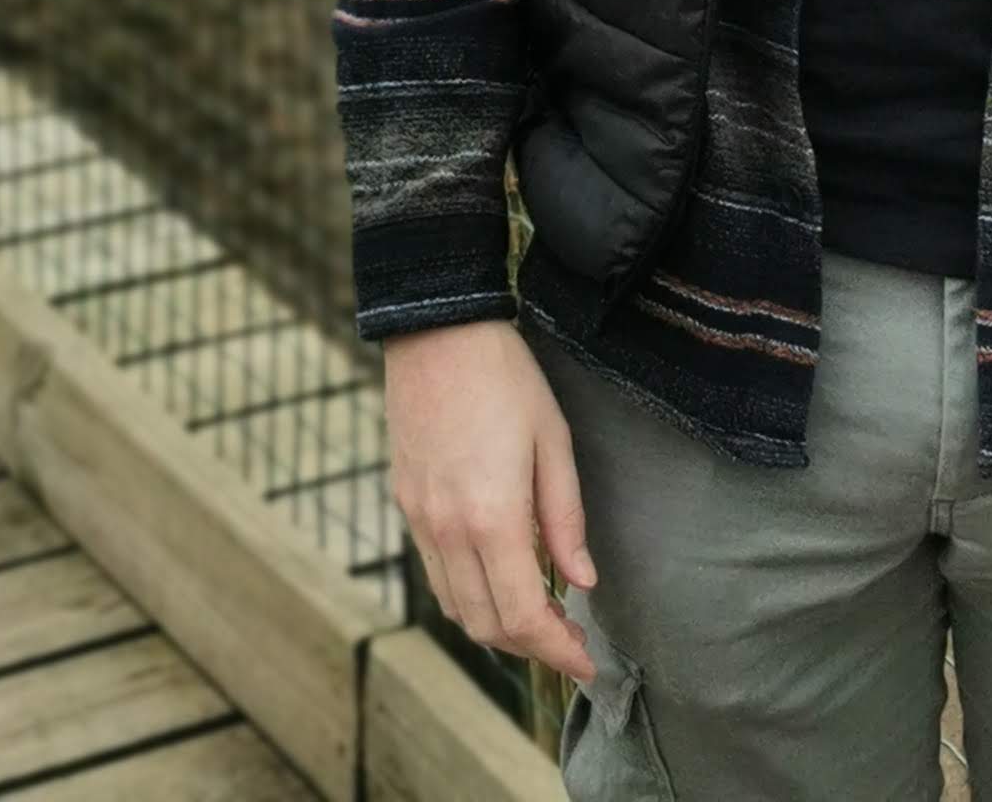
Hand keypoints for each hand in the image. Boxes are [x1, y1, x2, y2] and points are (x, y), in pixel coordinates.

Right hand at [384, 318, 596, 683]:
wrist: (437, 330)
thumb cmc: (505, 377)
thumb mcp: (553, 440)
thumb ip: (566, 518)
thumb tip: (582, 582)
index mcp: (491, 517)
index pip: (522, 617)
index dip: (556, 652)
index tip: (585, 661)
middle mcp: (448, 530)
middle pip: (487, 626)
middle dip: (532, 647)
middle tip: (569, 638)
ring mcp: (421, 520)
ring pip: (456, 607)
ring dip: (498, 626)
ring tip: (539, 612)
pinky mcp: (406, 504)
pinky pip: (435, 574)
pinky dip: (468, 595)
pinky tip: (498, 577)